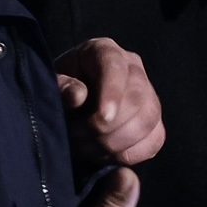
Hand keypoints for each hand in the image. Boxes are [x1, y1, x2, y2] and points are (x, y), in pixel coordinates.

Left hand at [55, 38, 164, 167]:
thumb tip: (78, 96)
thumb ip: (61, 87)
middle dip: (107, 127)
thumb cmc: (59, 92)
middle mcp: (133, 68)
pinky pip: (155, 139)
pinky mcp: (154, 122)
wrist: (69, 110)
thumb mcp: (52, 84)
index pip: (115, 67)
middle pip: (137, 98)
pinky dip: (131, 153)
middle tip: (77, 138)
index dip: (112, 93)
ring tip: (87, 148)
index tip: (101, 119)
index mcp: (104, 51)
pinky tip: (106, 155)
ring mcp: (148, 94)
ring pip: (148, 120)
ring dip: (115, 143)